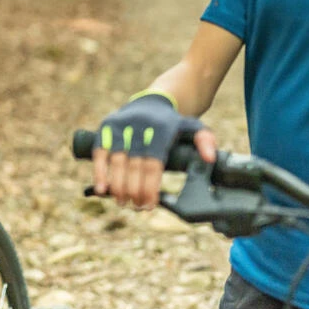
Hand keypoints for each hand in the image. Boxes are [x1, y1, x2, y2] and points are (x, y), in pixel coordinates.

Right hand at [91, 91, 212, 208]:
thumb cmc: (173, 123)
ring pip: (116, 160)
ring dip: (118, 185)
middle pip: (134, 165)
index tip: (150, 205)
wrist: (151, 101)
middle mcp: (139, 125)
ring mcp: (121, 125)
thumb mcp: (193, 127)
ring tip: (123, 202)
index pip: (153, 164)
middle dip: (134, 190)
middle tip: (137, 207)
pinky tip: (102, 188)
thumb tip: (209, 159)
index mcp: (160, 128)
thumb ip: (205, 140)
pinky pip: (100, 151)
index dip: (150, 187)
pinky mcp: (106, 126)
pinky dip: (100, 171)